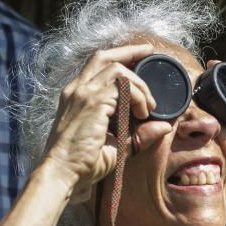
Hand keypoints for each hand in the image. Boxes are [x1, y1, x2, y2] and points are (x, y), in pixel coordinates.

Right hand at [43, 44, 171, 199]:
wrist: (61, 174)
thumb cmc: (82, 164)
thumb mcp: (116, 146)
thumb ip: (139, 135)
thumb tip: (164, 126)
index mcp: (76, 96)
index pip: (97, 65)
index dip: (120, 57)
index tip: (140, 58)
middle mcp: (77, 90)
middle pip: (105, 57)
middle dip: (131, 52)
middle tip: (150, 53)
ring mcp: (83, 94)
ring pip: (117, 70)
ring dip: (139, 84)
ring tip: (148, 106)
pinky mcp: (92, 103)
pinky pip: (122, 87)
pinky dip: (137, 97)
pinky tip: (142, 112)